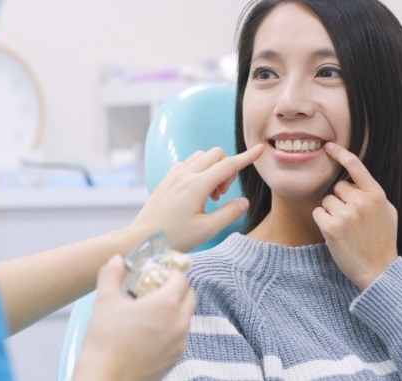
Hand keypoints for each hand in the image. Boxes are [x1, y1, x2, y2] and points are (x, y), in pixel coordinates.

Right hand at [73, 255, 195, 380]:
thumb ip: (111, 274)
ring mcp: (180, 342)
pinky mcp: (176, 358)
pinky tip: (152, 332)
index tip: (157, 274)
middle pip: (190, 295)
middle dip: (177, 289)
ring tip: (152, 311)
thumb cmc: (105, 340)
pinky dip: (172, 328)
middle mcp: (180, 322)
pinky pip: (181, 336)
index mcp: (167, 303)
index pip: (181, 278)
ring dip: (176, 309)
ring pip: (187, 316)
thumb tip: (116, 259)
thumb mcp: (105, 301)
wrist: (105, 379)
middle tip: (157, 290)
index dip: (170, 273)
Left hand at [132, 144, 263, 251]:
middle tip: (221, 195)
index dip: (247, 158)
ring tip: (209, 195)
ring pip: (201, 157)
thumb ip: (229, 213)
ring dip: (212, 169)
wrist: (141, 240)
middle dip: (227, 169)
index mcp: (197, 186)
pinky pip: (188, 164)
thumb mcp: (207, 230)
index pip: (229, 165)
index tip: (260, 150)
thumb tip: (244, 202)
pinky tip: (195, 192)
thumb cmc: (174, 238)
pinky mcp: (166, 180)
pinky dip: (198, 171)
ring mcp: (174, 175)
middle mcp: (185, 175)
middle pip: (216, 154)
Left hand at [312, 142, 397, 289]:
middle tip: (351, 220)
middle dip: (339, 200)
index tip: (328, 146)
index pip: (356, 166)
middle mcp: (362, 201)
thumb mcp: (388, 212)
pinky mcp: (331, 227)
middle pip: (337, 187)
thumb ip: (373, 194)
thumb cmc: (383, 241)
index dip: (340, 153)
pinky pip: (318, 213)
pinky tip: (335, 234)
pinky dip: (323, 222)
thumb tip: (357, 180)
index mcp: (377, 195)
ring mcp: (346, 214)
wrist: (378, 270)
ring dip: (331, 212)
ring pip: (326, 201)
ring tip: (345, 229)